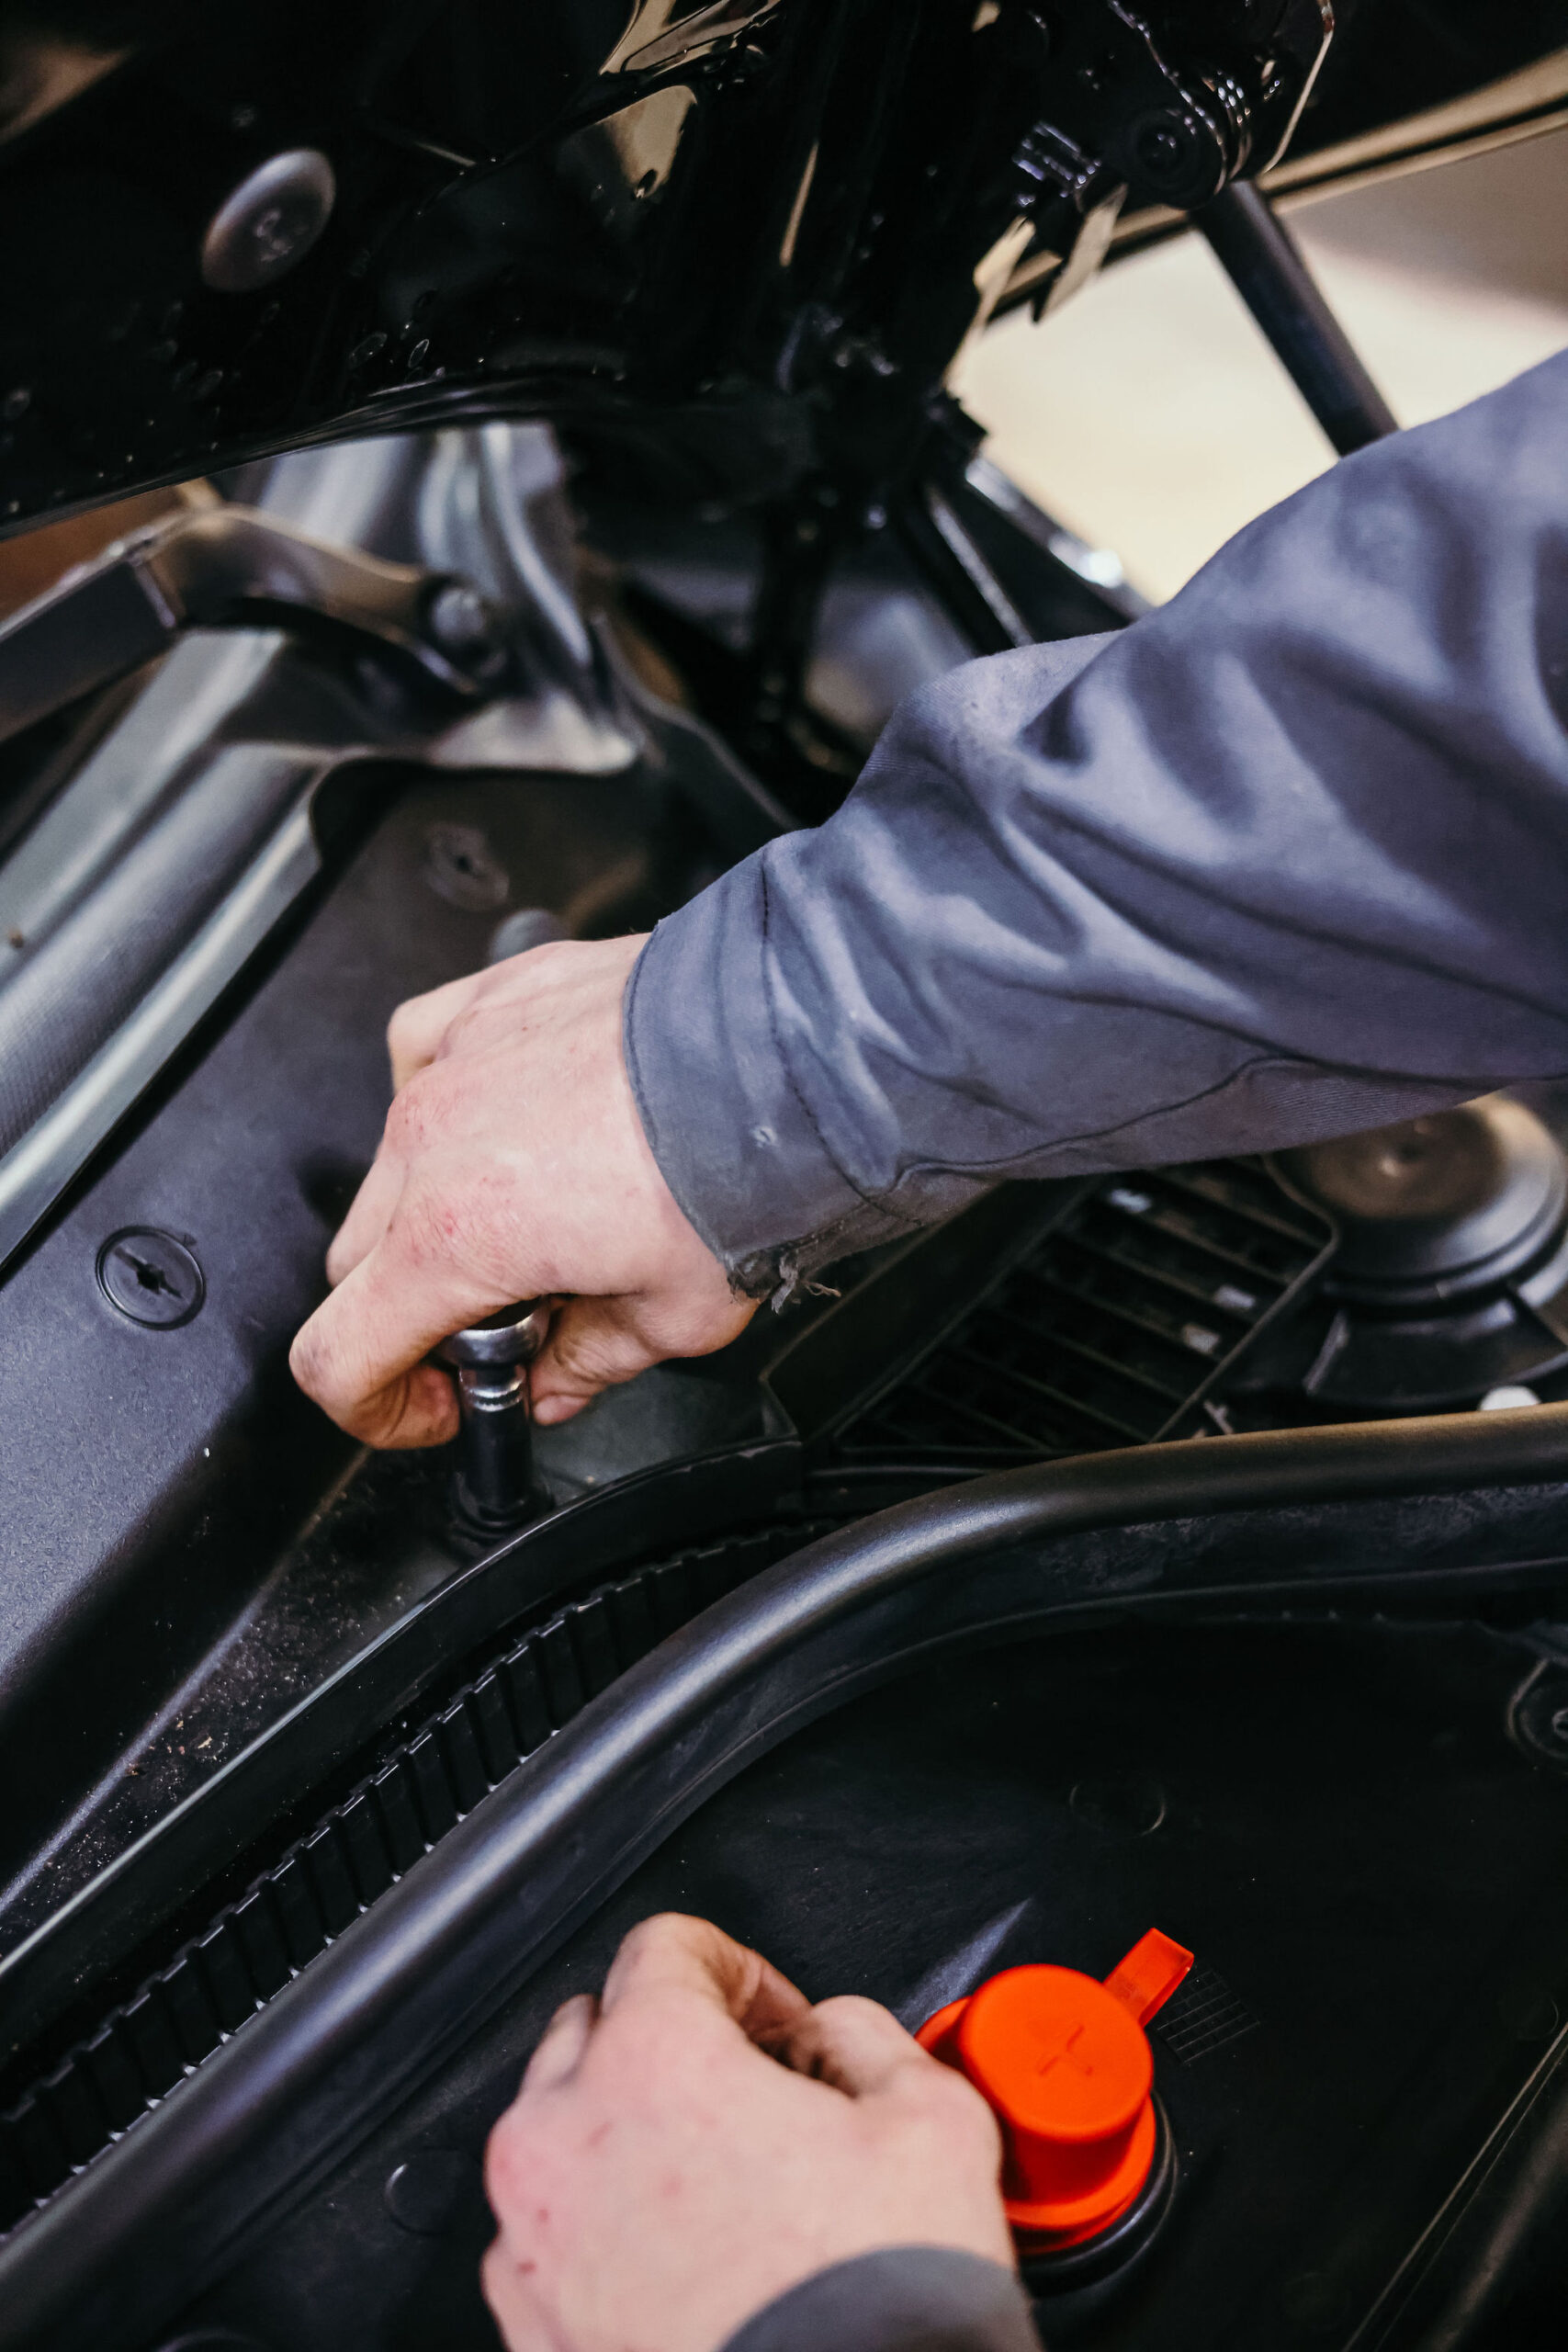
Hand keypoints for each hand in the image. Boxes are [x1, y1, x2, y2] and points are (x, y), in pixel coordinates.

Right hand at [289, 936, 755, 1445]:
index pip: (338, 1357)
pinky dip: (448, 1102)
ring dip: (436, 1207)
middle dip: (420, 1311)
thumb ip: (587, 1365)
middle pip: (361, 1266)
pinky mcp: (491, 1001)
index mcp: (456, 1238)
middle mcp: (430, 1144)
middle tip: (512, 1320)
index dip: (378, 1411)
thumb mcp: (673, 1317)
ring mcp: (453, 1061)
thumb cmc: (742, 1169)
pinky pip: (422, 1059)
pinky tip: (513, 1124)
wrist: (793, 1051)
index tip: (437, 1407)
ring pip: (390, 1164)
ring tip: (538, 1218)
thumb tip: (552, 1383)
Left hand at [482, 1913, 1011, 2351]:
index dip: (743, 1971)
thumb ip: (863, 2033)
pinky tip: (692, 2267)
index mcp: (652, 2061)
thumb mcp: (932, 2119)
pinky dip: (608, 2233)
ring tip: (728, 2192)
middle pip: (595, 2029)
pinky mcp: (527, 2330)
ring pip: (562, 2138)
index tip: (778, 2019)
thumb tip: (832, 2036)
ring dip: (630, 2137)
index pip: (667, 1942)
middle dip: (673, 2044)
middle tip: (755, 2097)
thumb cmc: (875, 2312)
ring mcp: (531, 2245)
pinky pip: (552, 2240)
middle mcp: (562, 2141)